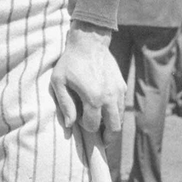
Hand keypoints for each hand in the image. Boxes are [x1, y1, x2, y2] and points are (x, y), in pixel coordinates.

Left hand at [50, 21, 124, 142]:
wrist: (89, 42)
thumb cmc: (70, 62)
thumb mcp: (59, 82)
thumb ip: (65, 105)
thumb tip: (69, 125)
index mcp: (93, 98)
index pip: (93, 125)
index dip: (86, 128)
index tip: (80, 123)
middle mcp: (109, 97)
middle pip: (114, 128)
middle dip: (106, 136)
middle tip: (99, 139)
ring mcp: (118, 91)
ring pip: (120, 118)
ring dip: (112, 125)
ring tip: (103, 127)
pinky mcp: (122, 85)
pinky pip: (121, 106)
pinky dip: (115, 112)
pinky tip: (105, 110)